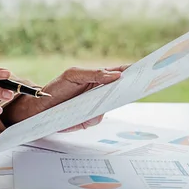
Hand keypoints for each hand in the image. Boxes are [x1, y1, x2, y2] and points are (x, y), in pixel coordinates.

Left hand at [3, 66, 128, 130]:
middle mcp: (101, 93)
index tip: (149, 69)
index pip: (122, 73)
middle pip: (122, 91)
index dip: (135, 71)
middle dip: (132, 88)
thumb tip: (116, 75)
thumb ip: (93, 74)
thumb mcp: (72, 75)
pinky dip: (91, 115)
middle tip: (139, 85)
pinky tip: (83, 112)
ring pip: (110, 106)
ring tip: (105, 97)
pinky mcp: (89, 120)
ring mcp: (96, 107)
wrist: (40, 107)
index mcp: (100, 78)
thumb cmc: (56, 88)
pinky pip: (96, 118)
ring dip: (108, 103)